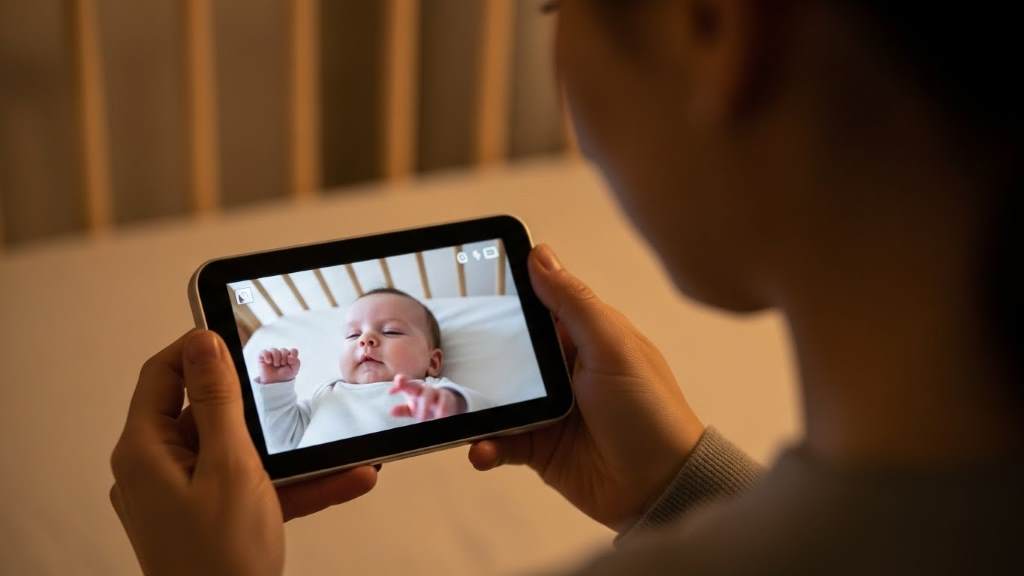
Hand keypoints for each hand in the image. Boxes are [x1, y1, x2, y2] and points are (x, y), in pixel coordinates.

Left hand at [110, 330, 377, 575]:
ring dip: (291, 452)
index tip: (239, 334)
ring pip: (239, 453)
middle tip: (298, 389)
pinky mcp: (210, 519)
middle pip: (206, 413)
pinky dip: (293, 484)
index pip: (162, 375)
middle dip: (263, 407)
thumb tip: (204, 343)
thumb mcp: (228, 467)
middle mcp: (157, 470)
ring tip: (339, 447)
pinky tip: (344, 479)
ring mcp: (183, 497)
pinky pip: (252, 487)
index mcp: (146, 451)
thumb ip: (217, 401)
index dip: (198, 348)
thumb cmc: (217, 564)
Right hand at [258, 347, 299, 383]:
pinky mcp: (262, 357)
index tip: (290, 362)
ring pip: (274, 350)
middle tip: (282, 365)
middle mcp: (280, 353)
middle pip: (284, 350)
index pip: (293, 350)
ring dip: (276, 358)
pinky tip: (269, 362)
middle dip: (284, 358)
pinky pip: (264, 351)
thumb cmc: (284, 375)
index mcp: (289, 356)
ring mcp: (271, 354)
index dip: (293, 355)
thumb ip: (296, 362)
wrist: (274, 382)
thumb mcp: (294, 370)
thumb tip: (290, 357)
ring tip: (276, 365)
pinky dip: (267, 356)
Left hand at [388, 374, 466, 419]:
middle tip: (400, 389)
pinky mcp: (446, 397)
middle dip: (408, 385)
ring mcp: (435, 391)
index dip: (398, 385)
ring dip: (424, 405)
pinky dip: (441, 409)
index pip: (405, 384)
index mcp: (414, 390)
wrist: (445, 404)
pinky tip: (438, 417)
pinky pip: (444, 400)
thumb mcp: (413, 409)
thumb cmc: (425, 405)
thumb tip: (391, 411)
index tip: (390, 392)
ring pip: (429, 392)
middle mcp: (424, 388)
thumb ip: (402, 410)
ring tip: (421, 419)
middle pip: (415, 385)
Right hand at [468, 244, 704, 531]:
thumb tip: (539, 254)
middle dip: (480, 355)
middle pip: (509, 352)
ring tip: (455, 408)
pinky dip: (486, 445)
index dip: (508, 294)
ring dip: (477, 405)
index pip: (540, 304)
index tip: (470, 283)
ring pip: (497, 397)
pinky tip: (481, 448)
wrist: (660, 490)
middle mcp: (565, 370)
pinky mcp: (539, 447)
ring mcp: (549, 409)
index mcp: (585, 337)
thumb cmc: (650, 412)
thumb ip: (574, 302)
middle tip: (447, 355)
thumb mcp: (613, 347)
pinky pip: (500, 441)